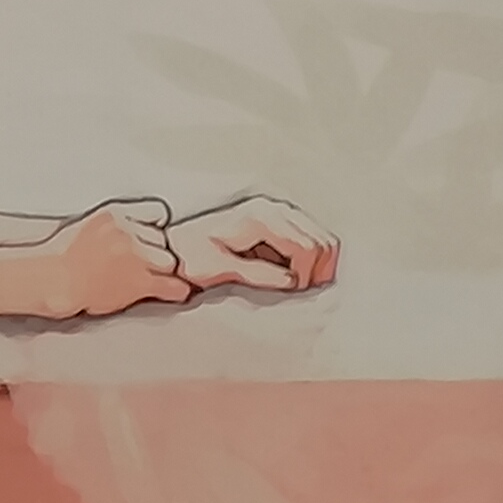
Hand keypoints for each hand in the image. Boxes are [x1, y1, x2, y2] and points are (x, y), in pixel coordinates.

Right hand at [45, 198, 194, 315]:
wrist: (58, 282)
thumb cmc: (65, 260)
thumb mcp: (89, 226)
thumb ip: (113, 224)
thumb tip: (131, 228)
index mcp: (115, 216)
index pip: (155, 212)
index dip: (157, 227)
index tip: (157, 237)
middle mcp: (127, 232)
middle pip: (163, 239)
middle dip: (158, 251)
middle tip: (150, 262)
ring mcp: (134, 256)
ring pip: (169, 261)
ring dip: (164, 270)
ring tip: (158, 277)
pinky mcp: (138, 281)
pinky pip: (169, 285)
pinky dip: (177, 290)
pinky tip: (178, 291)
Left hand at [172, 192, 338, 291]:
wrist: (177, 247)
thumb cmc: (192, 258)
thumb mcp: (218, 269)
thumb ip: (256, 274)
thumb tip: (291, 280)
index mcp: (260, 218)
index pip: (307, 247)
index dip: (304, 277)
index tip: (289, 293)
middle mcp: (274, 209)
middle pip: (323, 243)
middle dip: (316, 273)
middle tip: (295, 292)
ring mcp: (280, 213)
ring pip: (325, 241)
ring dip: (317, 267)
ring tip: (295, 285)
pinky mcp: (282, 222)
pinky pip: (314, 241)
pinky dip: (312, 261)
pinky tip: (291, 274)